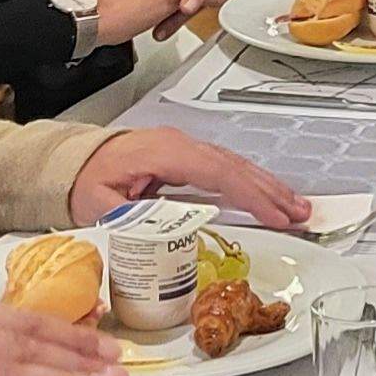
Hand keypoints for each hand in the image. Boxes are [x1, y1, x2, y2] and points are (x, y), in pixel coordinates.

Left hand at [71, 126, 312, 229]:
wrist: (73, 163)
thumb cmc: (86, 181)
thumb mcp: (100, 205)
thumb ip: (133, 216)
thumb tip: (166, 229)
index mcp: (163, 154)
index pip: (218, 173)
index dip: (251, 195)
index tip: (276, 215)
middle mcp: (180, 146)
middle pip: (236, 167)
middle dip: (272, 192)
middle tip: (302, 214)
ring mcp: (186, 149)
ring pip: (237, 166)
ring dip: (269, 187)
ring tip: (298, 208)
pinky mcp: (187, 158)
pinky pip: (227, 169)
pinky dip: (253, 184)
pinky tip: (270, 196)